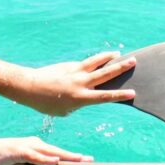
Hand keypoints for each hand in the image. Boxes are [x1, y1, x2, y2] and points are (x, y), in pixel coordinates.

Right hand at [0, 137, 91, 164]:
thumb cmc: (3, 164)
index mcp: (38, 151)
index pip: (58, 155)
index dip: (72, 158)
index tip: (87, 161)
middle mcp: (35, 146)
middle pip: (58, 152)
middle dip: (73, 156)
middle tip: (90, 160)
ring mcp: (28, 147)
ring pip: (49, 152)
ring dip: (64, 156)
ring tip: (78, 160)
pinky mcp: (19, 150)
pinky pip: (34, 155)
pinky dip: (44, 159)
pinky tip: (54, 161)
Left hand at [16, 51, 136, 116]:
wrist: (30, 87)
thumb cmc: (46, 104)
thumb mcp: (66, 110)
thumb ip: (79, 102)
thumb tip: (87, 94)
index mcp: (80, 98)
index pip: (105, 97)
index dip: (119, 94)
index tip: (132, 92)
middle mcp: (81, 83)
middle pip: (105, 74)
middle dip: (120, 67)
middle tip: (134, 61)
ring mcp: (76, 72)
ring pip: (96, 62)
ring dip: (108, 57)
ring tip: (118, 54)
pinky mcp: (70, 66)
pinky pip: (86, 63)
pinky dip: (95, 61)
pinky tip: (101, 60)